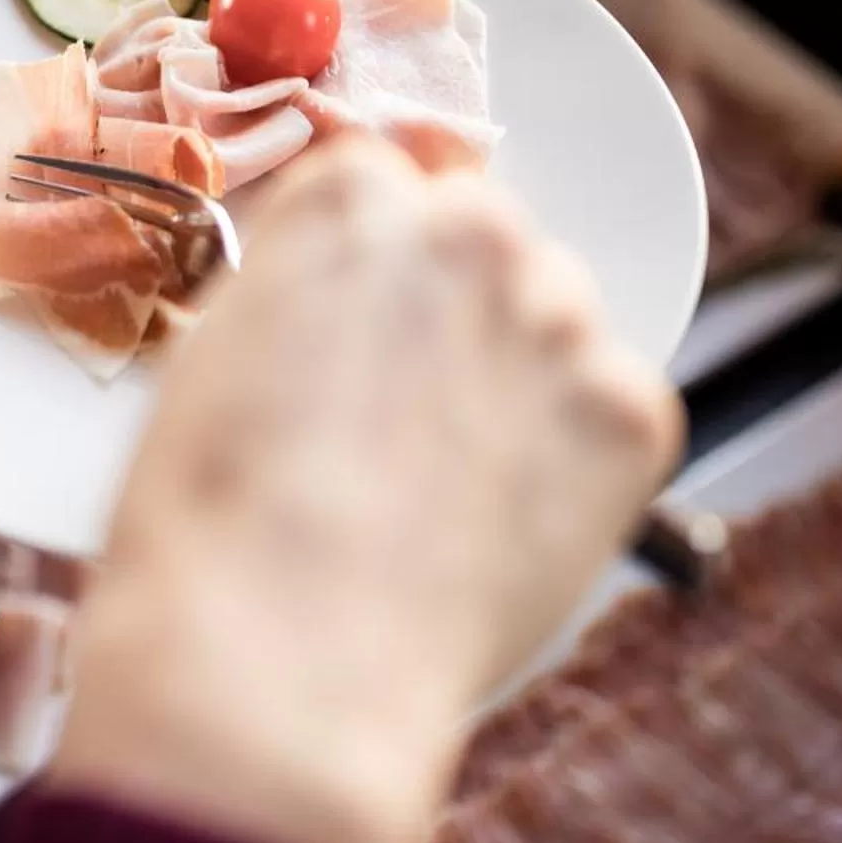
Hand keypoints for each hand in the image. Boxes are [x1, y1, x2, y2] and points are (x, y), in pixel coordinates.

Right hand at [46, 135, 681, 842]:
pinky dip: (573, 463)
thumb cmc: (212, 527)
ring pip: (554, 320)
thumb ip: (299, 298)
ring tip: (445, 483)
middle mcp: (466, 231)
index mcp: (348, 200)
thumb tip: (338, 314)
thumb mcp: (213, 362)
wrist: (282, 661)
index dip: (366, 268)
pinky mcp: (629, 415)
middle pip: (482, 237)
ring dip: (517, 377)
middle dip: (452, 309)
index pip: (383, 181)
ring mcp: (559, 319)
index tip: (358, 323)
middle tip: (403, 412)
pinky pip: (612, 412)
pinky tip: (495, 522)